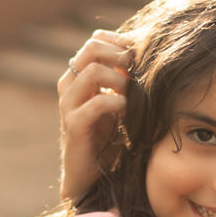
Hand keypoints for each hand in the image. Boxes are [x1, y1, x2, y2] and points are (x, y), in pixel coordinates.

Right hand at [58, 28, 131, 199]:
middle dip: (122, 56)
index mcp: (78, 76)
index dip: (122, 43)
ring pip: (92, 71)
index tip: (142, 59)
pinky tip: (127, 113)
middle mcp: (69, 85)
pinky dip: (118, 103)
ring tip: (132, 96)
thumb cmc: (108, 137)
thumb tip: (147, 53)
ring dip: (120, 80)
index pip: (96, 40)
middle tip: (139, 74)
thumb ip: (124, 79)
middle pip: (92, 48)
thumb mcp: (119, 102)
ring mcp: (68, 105)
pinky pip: (97, 103)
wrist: (91, 176)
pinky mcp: (73, 126)